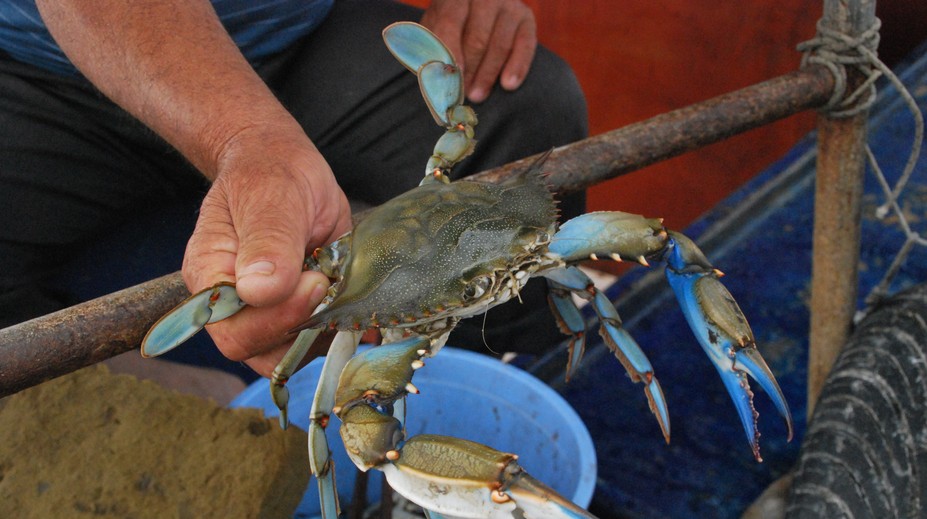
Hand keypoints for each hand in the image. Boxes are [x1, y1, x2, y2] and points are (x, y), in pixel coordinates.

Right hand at [182, 119, 351, 375]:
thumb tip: (259, 291)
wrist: (286, 168)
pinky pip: (316, 340)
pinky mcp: (299, 312)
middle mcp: (233, 304)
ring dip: (323, 332)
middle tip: (328, 281)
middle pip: (260, 351)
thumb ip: (267, 242)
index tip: (314, 281)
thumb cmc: (268, 174)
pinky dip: (339, 330)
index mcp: (211, 276)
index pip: (232, 330)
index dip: (275, 320)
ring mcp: (267, 312)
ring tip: (342, 290)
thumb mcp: (270, 196)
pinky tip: (356, 308)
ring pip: (291, 354)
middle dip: (302, 325)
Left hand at [420, 0, 536, 102]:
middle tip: (462, 94)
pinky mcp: (526, 18)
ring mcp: (508, 5)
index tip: (451, 75)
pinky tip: (508, 85)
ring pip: (500, 44)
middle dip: (470, 69)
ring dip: (488, 74)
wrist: (476, 12)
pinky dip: (518, 66)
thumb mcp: (435, 29)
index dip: (451, 49)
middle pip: (478, 37)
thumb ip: (433, 47)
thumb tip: (435, 76)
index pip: (450, 20)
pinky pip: (525, 45)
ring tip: (478, 96)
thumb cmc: (450, 27)